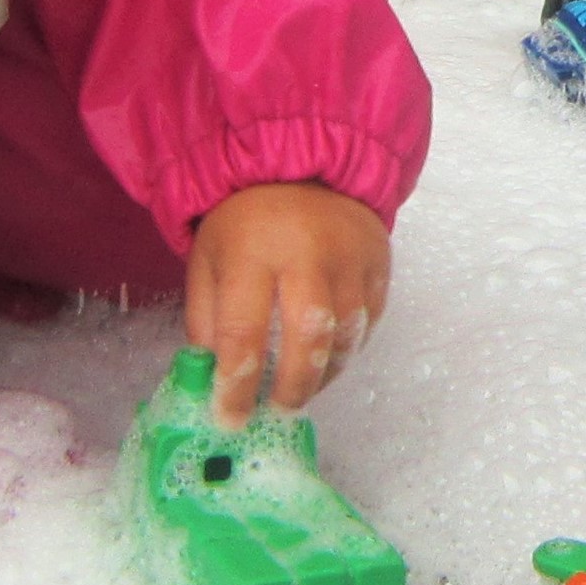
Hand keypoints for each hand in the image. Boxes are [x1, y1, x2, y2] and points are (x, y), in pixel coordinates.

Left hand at [185, 183, 390, 428]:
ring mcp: (350, 258)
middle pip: (309, 338)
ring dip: (324, 374)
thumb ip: (206, 321)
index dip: (237, 385)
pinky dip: (348, 347)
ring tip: (302, 386)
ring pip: (346, 335)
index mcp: (251, 252)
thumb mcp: (207, 262)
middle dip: (294, 387)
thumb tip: (212, 382)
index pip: (243, 332)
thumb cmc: (245, 222)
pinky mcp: (379, 262)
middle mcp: (306, 254)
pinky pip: (369, 321)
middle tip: (278, 410)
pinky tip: (327, 354)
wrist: (302, 166)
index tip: (230, 419)